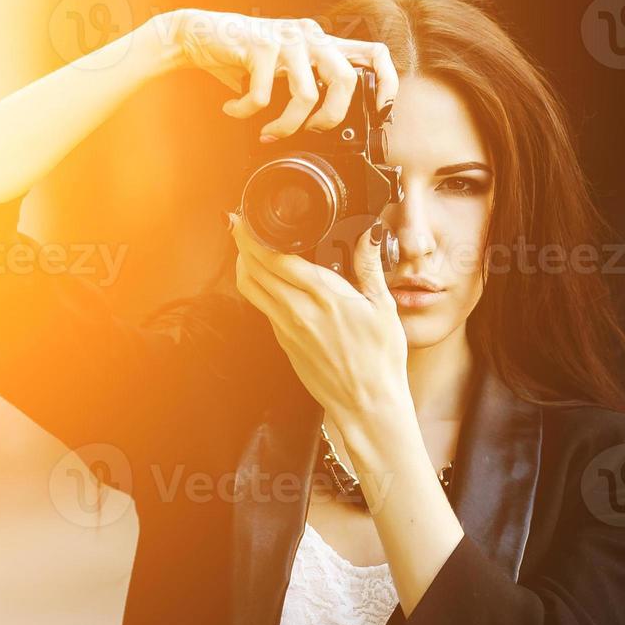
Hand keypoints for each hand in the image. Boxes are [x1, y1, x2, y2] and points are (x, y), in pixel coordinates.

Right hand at [156, 9, 397, 141]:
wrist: (199, 34)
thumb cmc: (241, 56)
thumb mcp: (282, 67)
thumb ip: (305, 82)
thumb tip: (323, 123)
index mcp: (322, 41)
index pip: (373, 53)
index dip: (387, 81)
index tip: (380, 109)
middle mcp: (311, 36)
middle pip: (345, 79)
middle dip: (331, 117)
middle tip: (311, 130)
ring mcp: (286, 39)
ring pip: (306, 94)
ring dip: (286, 124)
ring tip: (269, 130)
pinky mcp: (260, 46)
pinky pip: (263, 95)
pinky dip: (246, 111)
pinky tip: (234, 109)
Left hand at [229, 210, 411, 423]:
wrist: (367, 404)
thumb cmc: (380, 360)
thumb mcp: (384, 309)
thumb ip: (370, 267)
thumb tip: (369, 234)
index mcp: (325, 297)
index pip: (277, 259)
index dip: (255, 236)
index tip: (248, 220)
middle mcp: (299, 311)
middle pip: (255, 270)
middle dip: (243, 244)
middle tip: (240, 226)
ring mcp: (287, 328)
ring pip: (251, 289)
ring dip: (244, 265)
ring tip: (246, 248)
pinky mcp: (284, 342)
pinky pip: (263, 307)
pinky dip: (257, 287)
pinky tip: (266, 279)